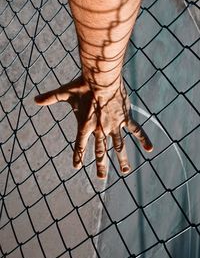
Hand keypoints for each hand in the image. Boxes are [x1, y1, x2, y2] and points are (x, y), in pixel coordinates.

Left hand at [34, 75, 152, 178]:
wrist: (101, 79)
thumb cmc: (83, 86)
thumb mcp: (65, 93)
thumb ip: (50, 98)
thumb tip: (34, 99)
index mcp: (85, 126)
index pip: (79, 146)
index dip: (78, 156)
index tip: (76, 166)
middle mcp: (99, 130)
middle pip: (100, 152)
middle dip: (100, 165)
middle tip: (101, 178)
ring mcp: (114, 126)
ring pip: (118, 146)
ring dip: (121, 160)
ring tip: (124, 172)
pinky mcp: (125, 118)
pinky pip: (136, 130)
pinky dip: (143, 139)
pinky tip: (151, 149)